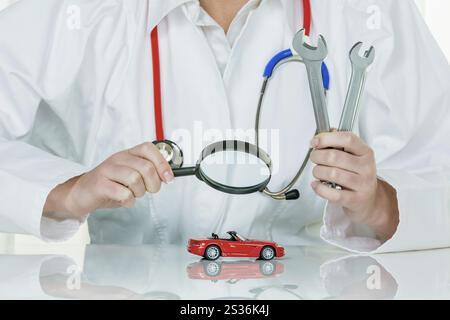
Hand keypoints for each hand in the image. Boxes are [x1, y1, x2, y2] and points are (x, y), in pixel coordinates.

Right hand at [44, 142, 173, 220]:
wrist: (81, 193)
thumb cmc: (110, 185)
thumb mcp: (130, 175)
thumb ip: (148, 173)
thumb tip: (168, 176)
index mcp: (128, 154)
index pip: (148, 149)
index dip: (162, 163)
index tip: (168, 178)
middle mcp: (117, 158)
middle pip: (146, 167)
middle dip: (153, 184)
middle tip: (149, 191)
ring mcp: (107, 170)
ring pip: (135, 180)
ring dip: (139, 193)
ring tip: (132, 194)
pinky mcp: (99, 184)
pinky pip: (123, 194)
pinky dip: (128, 201)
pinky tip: (123, 200)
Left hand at [310, 132, 398, 240]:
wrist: (369, 200)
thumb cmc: (357, 175)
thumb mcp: (354, 156)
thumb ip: (338, 143)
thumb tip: (322, 135)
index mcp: (365, 152)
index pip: (347, 139)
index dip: (327, 138)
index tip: (315, 141)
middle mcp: (366, 167)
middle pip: (334, 157)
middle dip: (317, 156)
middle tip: (315, 158)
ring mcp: (362, 184)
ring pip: (331, 174)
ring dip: (317, 172)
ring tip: (318, 172)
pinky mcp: (355, 200)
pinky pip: (332, 193)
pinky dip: (319, 188)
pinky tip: (317, 184)